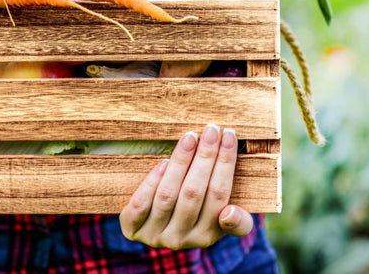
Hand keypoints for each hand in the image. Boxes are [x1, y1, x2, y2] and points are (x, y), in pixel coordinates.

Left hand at [119, 125, 253, 248]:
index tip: (229, 135)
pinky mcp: (131, 228)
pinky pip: (141, 203)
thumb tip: (231, 212)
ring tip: (190, 137)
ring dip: (180, 162)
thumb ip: (236, 221)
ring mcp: (154, 235)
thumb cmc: (193, 217)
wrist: (151, 231)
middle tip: (212, 129)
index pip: (220, 195)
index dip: (225, 163)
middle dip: (205, 157)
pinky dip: (152, 181)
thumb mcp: (217, 222)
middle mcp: (181, 239)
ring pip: (168, 195)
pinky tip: (163, 162)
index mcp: (207, 236)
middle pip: (194, 192)